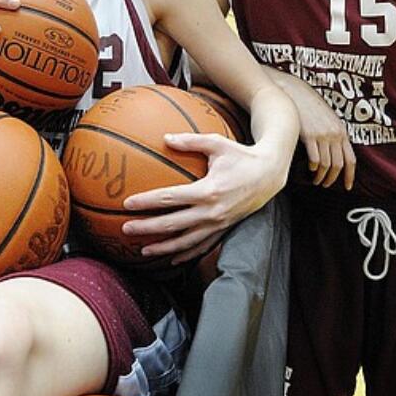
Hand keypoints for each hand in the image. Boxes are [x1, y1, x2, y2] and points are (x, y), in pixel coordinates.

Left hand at [121, 132, 285, 264]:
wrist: (269, 174)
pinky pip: (203, 246)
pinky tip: (172, 258)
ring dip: (163, 247)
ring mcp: (218, 224)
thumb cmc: (242, 155)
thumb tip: (165, 137)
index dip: (147, 201)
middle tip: (125, 229)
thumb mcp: (217, 143)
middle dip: (147, 228)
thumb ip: (191, 140)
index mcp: (208, 190)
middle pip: (172, 224)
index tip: (128, 203)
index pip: (170, 198)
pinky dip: (186, 254)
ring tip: (143, 250)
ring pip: (186, 241)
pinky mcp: (225, 229)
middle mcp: (212, 211)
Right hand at [279, 76, 354, 187]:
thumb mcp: (329, 120)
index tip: (347, 187)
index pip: (351, 159)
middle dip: (333, 179)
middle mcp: (335, 135)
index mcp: (342, 132)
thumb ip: (334, 135)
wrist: (296, 94)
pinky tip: (310, 169)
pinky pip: (315, 158)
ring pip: (327, 165)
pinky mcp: (309, 136)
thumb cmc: (310, 107)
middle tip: (325, 184)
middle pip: (338, 165)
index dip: (349, 175)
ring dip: (321, 176)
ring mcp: (322, 135)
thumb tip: (335, 153)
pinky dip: (313, 167)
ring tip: (316, 180)